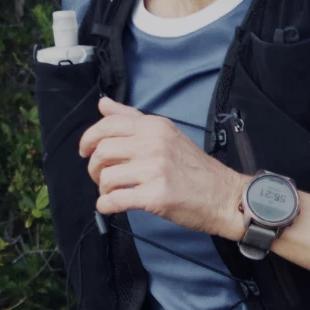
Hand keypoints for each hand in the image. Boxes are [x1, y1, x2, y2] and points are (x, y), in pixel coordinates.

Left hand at [79, 97, 248, 238]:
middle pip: (102, 151)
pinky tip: (110, 206)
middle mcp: (154, 143)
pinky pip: (116, 200)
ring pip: (106, 177)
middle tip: (101, 177)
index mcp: (155, 126)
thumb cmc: (195, 168)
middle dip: (94, 167)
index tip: (85, 152)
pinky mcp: (156, 195)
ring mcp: (155, 169)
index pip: (108, 125)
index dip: (89, 139)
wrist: (224, 196)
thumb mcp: (167, 133)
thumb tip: (103, 103)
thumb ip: (132, 118)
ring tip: (112, 192)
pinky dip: (106, 205)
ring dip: (102, 189)